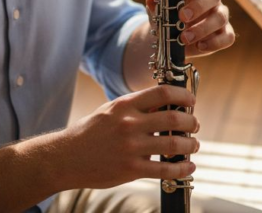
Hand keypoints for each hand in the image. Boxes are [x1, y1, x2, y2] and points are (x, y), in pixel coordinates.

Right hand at [57, 85, 199, 188]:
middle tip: (195, 125)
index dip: (183, 95)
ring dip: (191, 145)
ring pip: (174, 145)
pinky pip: (165, 170)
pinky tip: (188, 167)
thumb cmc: (90, 132)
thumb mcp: (111, 110)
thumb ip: (136, 107)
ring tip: (194, 145)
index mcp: (125, 105)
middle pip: (174, 119)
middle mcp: (129, 124)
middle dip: (191, 122)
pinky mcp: (130, 169)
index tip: (191, 101)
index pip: (163, 93)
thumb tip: (165, 103)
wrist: (66, 157)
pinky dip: (182, 168)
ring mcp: (131, 148)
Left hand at [146, 0, 235, 57]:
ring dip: (202, 28)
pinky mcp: (225, 33)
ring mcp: (220, 16)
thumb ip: (155, 4)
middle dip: (198, 6)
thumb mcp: (158, 12)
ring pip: (220, 17)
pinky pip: (228, 37)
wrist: (172, 40)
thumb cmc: (169, 19)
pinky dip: (214, 43)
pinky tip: (200, 46)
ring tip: (184, 38)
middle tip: (182, 17)